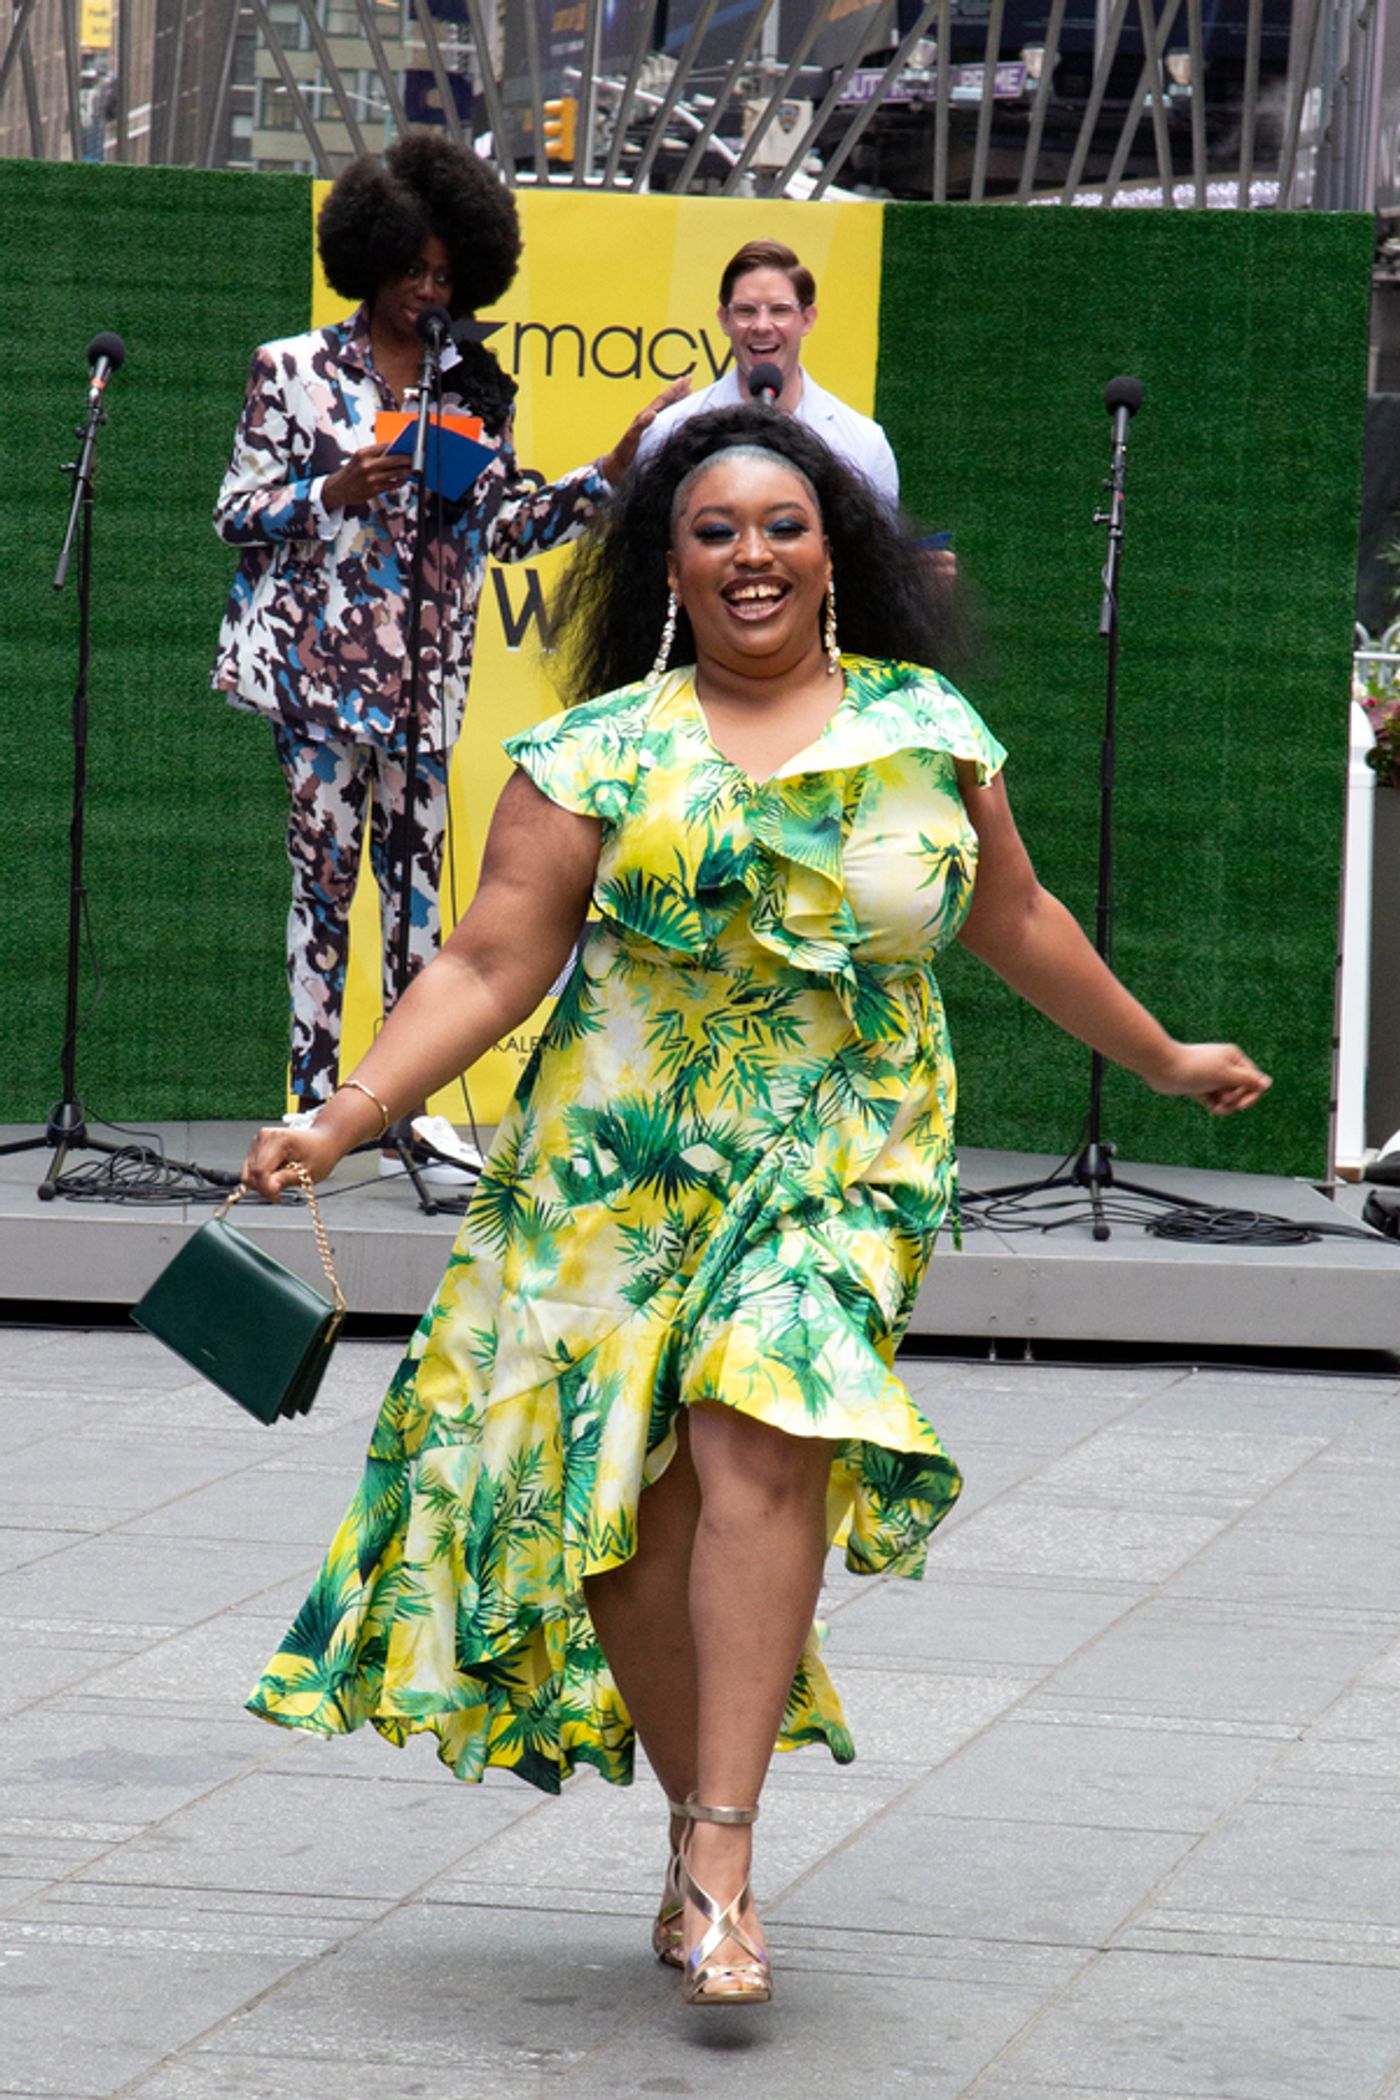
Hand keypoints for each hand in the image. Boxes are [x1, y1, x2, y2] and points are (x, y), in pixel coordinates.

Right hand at [241, 1121, 346, 1202]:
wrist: (323, 1141)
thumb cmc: (320, 1154)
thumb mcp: (308, 1172)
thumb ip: (286, 1179)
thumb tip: (269, 1188)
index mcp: (278, 1139)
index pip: (261, 1171)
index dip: (267, 1189)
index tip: (278, 1198)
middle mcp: (264, 1137)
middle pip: (252, 1173)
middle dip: (265, 1187)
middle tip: (282, 1190)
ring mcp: (258, 1141)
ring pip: (248, 1173)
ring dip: (263, 1182)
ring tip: (282, 1178)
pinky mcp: (255, 1147)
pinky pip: (250, 1170)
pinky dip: (261, 1177)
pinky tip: (276, 1174)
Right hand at [322, 442, 411, 509]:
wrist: (337, 489)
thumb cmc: (351, 472)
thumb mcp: (359, 458)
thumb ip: (375, 455)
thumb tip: (395, 452)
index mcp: (363, 453)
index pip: (385, 446)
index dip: (399, 445)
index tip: (407, 445)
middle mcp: (367, 465)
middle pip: (393, 459)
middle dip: (406, 459)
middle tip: (413, 458)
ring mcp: (371, 478)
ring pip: (395, 473)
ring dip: (405, 471)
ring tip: (411, 469)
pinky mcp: (374, 490)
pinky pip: (392, 485)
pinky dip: (399, 482)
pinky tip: (402, 480)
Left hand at [596, 376, 691, 485]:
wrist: (617, 464)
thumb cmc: (624, 453)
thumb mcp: (632, 439)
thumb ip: (641, 425)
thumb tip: (653, 413)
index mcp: (645, 416)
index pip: (662, 399)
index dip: (674, 389)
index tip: (685, 380)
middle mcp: (648, 417)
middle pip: (666, 399)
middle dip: (678, 389)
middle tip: (689, 378)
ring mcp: (650, 424)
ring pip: (667, 406)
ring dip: (677, 397)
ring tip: (688, 390)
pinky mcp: (652, 431)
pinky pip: (666, 415)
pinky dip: (674, 410)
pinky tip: (679, 411)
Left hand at [1149, 1042, 1271, 1115]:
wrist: (1163, 1068)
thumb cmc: (1195, 1068)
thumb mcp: (1225, 1075)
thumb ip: (1248, 1080)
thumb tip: (1269, 1083)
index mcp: (1234, 1057)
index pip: (1254, 1080)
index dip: (1250, 1094)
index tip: (1239, 1104)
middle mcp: (1225, 1066)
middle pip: (1243, 1090)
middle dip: (1236, 1100)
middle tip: (1224, 1103)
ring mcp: (1213, 1077)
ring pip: (1229, 1098)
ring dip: (1226, 1106)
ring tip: (1216, 1108)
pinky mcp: (1202, 1088)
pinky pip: (1216, 1101)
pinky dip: (1216, 1107)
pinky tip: (1211, 1108)